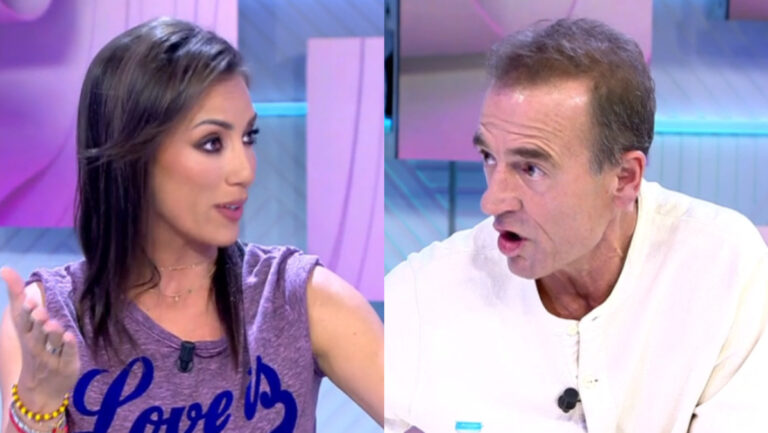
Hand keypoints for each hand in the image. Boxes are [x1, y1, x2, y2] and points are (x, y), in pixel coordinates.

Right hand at [1, 267, 79, 412]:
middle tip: (39, 311)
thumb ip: (18, 297)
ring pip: (50, 343)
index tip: (28, 300)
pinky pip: (67, 355)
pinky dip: (68, 346)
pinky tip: (69, 336)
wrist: (40, 389)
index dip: (25, 311)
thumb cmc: (33, 348)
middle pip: (35, 331)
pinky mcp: (66, 365)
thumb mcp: (24, 324)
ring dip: (51, 332)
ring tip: (52, 324)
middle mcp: (35, 344)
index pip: (22, 320)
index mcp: (26, 333)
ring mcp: (50, 356)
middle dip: (37, 321)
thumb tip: (5, 269)